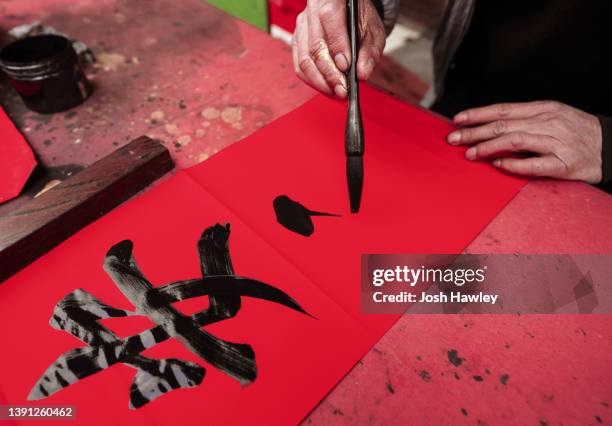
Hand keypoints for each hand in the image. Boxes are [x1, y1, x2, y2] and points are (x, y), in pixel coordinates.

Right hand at [291, 0, 385, 97]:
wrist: (351, 16)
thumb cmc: (361, 20)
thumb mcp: (373, 32)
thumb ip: (369, 52)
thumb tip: (362, 73)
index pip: (329, 18)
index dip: (337, 45)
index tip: (346, 67)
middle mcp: (312, 9)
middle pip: (315, 45)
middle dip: (329, 73)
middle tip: (343, 89)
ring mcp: (302, 26)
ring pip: (305, 59)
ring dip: (320, 81)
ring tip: (336, 92)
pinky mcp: (298, 41)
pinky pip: (299, 66)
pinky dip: (313, 81)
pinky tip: (327, 88)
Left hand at [447, 101, 602, 182]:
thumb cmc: (577, 132)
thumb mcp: (552, 117)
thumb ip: (524, 120)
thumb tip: (490, 125)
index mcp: (543, 109)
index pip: (504, 110)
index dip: (478, 114)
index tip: (458, 119)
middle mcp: (548, 123)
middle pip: (504, 125)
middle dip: (475, 132)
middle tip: (453, 139)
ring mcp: (556, 143)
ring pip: (516, 141)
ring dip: (489, 147)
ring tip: (470, 153)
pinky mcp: (564, 164)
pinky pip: (535, 164)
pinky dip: (514, 164)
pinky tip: (498, 165)